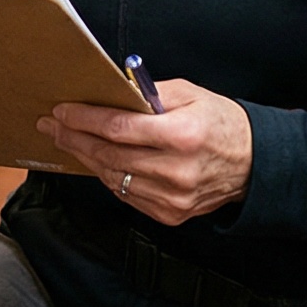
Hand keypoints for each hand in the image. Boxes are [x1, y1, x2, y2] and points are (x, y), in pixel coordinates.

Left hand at [37, 78, 252, 226]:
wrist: (254, 164)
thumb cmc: (221, 123)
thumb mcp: (191, 94)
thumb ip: (149, 93)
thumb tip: (110, 92)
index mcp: (181, 135)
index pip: (118, 128)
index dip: (84, 119)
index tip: (62, 111)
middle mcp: (175, 170)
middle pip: (109, 155)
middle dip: (75, 138)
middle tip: (52, 125)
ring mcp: (172, 197)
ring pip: (113, 178)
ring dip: (86, 158)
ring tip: (68, 141)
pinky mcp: (170, 213)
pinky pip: (127, 194)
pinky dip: (108, 176)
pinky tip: (97, 161)